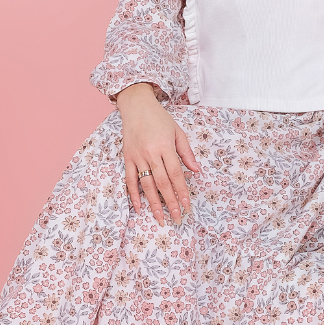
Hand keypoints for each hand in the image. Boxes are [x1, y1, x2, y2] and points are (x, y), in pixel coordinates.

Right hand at [116, 83, 200, 224]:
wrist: (136, 106)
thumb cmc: (159, 118)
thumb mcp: (177, 131)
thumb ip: (186, 152)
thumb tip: (196, 171)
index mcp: (165, 146)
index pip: (176, 174)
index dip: (182, 191)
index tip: (187, 205)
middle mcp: (151, 153)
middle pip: (162, 183)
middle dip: (170, 202)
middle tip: (177, 218)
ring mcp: (137, 156)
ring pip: (146, 184)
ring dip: (154, 203)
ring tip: (160, 218)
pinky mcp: (127, 158)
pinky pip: (130, 179)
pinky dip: (133, 194)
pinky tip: (139, 207)